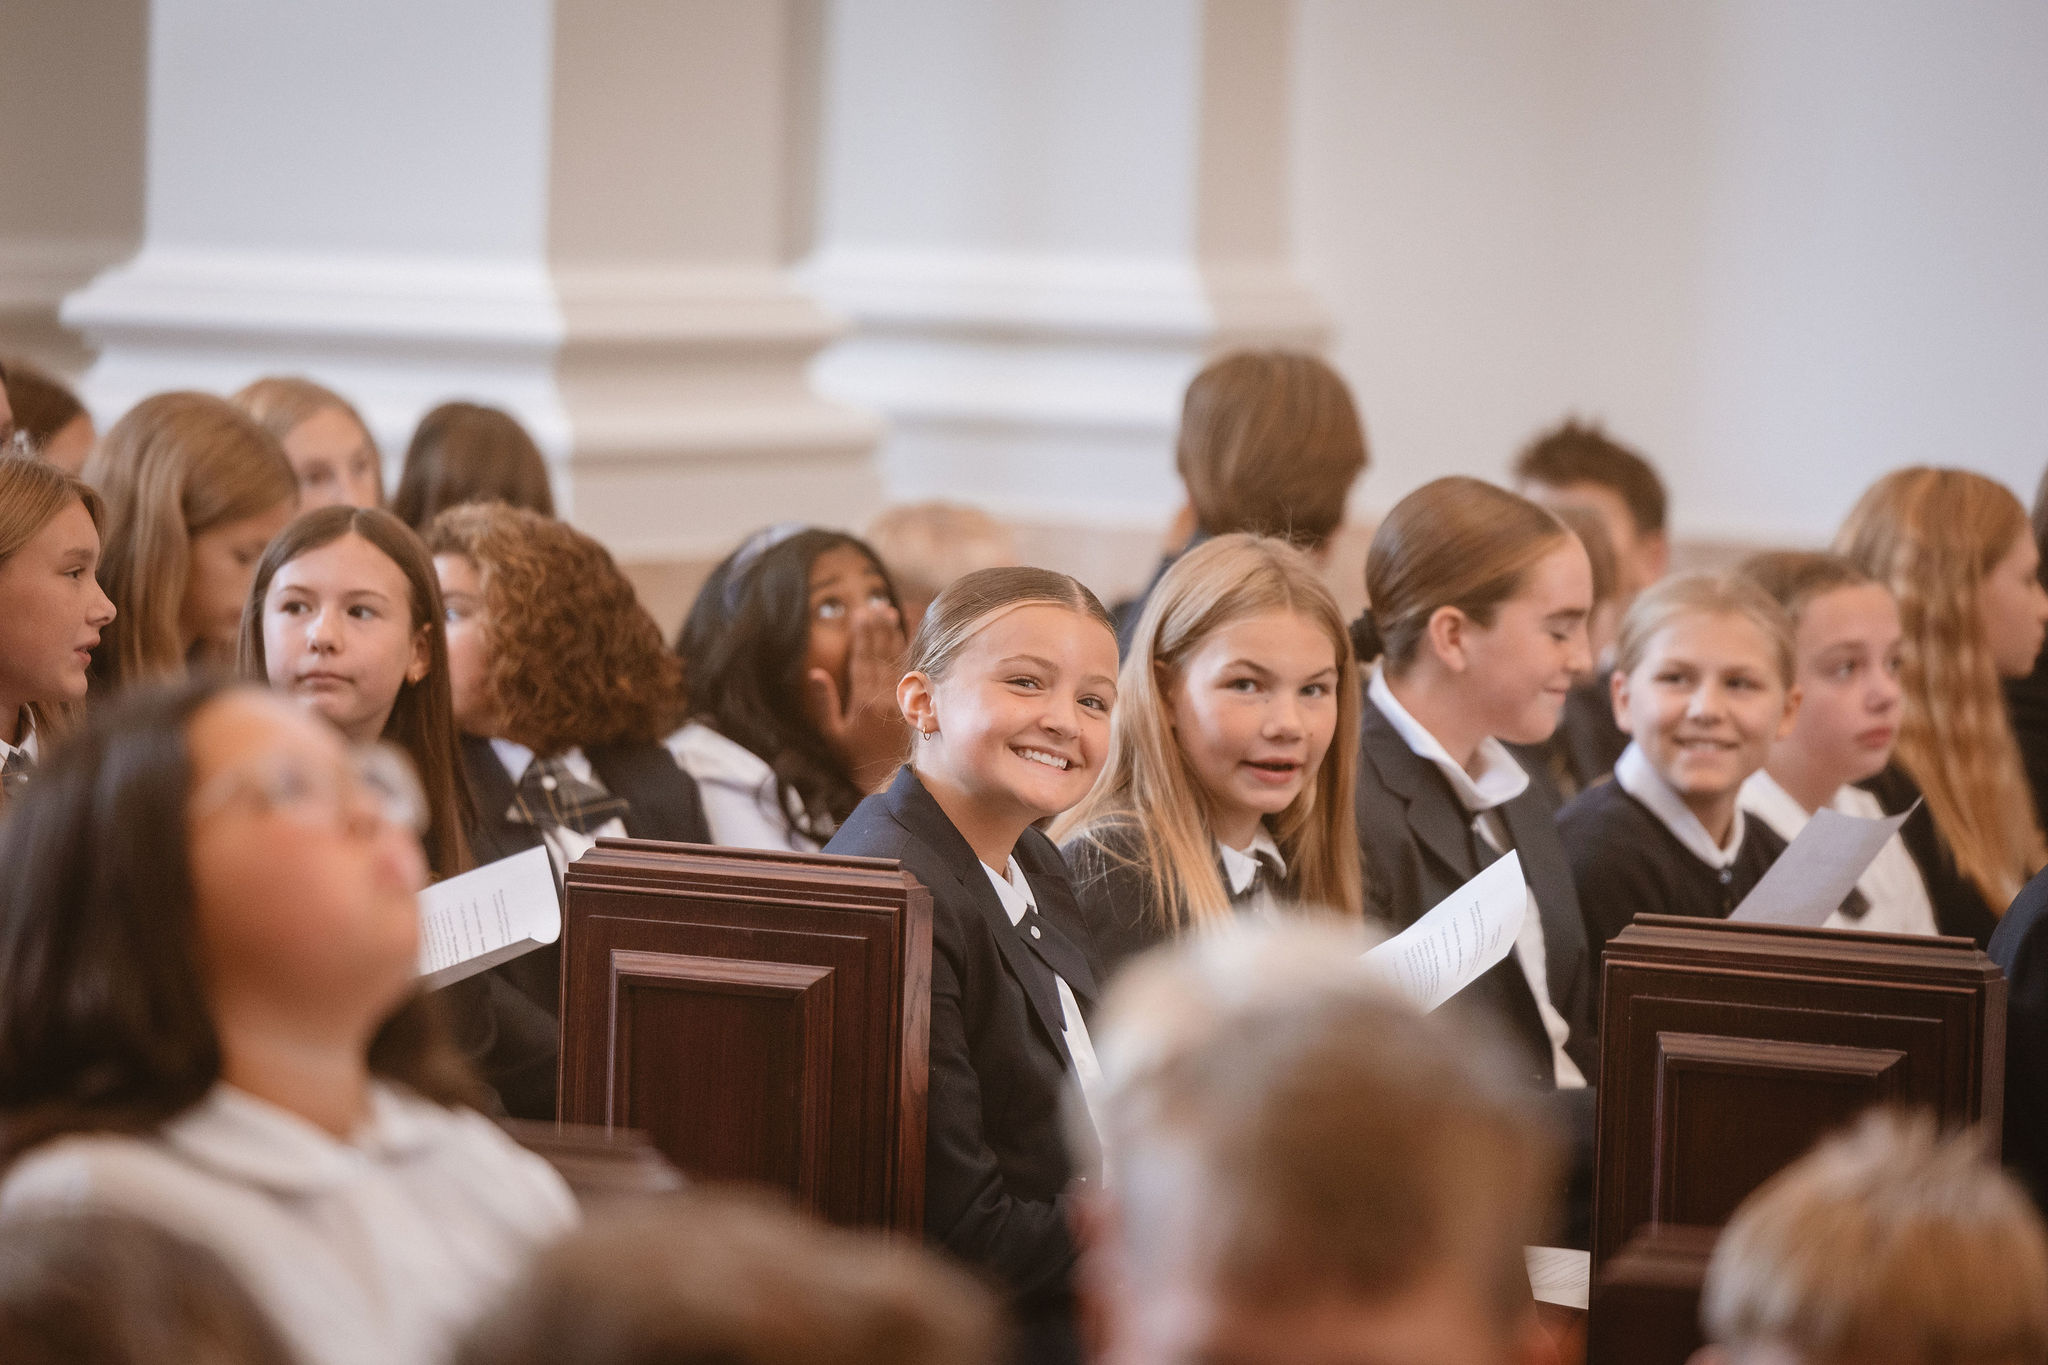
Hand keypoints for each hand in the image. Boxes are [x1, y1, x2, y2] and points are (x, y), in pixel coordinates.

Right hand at [804, 604, 909, 792]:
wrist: (887, 780)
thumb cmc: (855, 759)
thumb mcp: (832, 735)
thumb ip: (825, 704)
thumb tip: (815, 673)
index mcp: (864, 700)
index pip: (862, 659)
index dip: (861, 635)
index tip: (859, 614)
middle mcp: (885, 695)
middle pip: (880, 653)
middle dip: (876, 627)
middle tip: (873, 605)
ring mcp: (902, 698)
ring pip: (897, 658)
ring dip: (893, 633)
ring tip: (889, 612)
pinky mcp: (914, 703)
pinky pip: (910, 671)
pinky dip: (908, 651)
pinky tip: (907, 636)